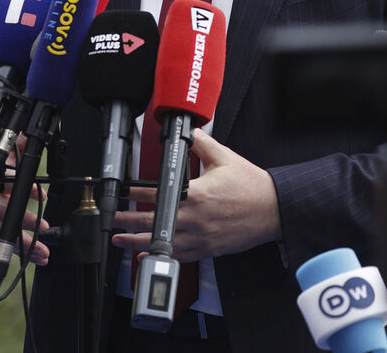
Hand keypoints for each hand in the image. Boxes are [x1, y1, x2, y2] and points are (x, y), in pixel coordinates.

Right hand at [0, 138, 51, 265]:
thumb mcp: (2, 150)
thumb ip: (16, 143)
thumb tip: (28, 136)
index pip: (3, 193)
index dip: (21, 205)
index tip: (40, 202)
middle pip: (3, 219)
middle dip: (23, 231)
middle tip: (43, 234)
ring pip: (4, 235)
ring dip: (25, 247)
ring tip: (44, 254)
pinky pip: (7, 240)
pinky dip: (22, 250)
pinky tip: (39, 256)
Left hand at [111, 129, 281, 261]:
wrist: (274, 209)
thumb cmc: (252, 187)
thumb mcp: (225, 157)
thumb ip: (202, 144)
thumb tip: (189, 131)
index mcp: (197, 195)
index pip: (157, 196)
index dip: (135, 195)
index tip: (122, 194)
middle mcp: (197, 219)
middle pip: (153, 222)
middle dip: (128, 220)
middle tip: (112, 218)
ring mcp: (202, 237)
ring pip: (163, 243)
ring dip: (137, 241)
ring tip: (120, 239)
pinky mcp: (209, 249)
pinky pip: (180, 256)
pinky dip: (161, 256)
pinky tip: (147, 256)